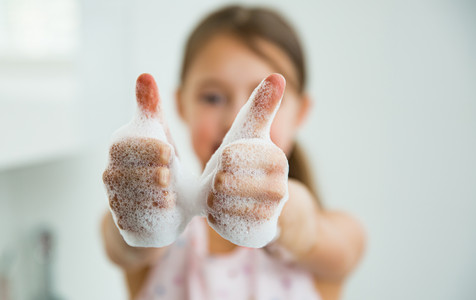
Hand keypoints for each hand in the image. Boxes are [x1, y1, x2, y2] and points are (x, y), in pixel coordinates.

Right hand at [102, 74, 181, 246]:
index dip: (144, 149)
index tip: (168, 152)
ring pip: (126, 199)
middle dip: (148, 174)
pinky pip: (131, 221)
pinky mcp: (125, 224)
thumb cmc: (161, 161)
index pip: (122, 147)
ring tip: (170, 194)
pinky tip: (165, 210)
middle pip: (122, 174)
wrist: (165, 203)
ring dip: (149, 196)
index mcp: (119, 150)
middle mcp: (111, 174)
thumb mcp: (159, 134)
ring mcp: (115, 200)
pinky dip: (148, 216)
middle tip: (169, 175)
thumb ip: (151, 108)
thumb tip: (145, 75)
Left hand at [203, 74, 288, 247]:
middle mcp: (279, 187)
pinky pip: (224, 226)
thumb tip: (278, 75)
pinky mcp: (259, 233)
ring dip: (213, 200)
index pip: (230, 156)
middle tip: (219, 181)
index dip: (220, 160)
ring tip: (219, 196)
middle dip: (214, 182)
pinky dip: (217, 217)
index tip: (225, 162)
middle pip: (224, 183)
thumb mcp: (251, 133)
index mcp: (275, 158)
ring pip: (221, 205)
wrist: (259, 202)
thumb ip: (261, 106)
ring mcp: (270, 214)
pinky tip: (222, 211)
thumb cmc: (248, 162)